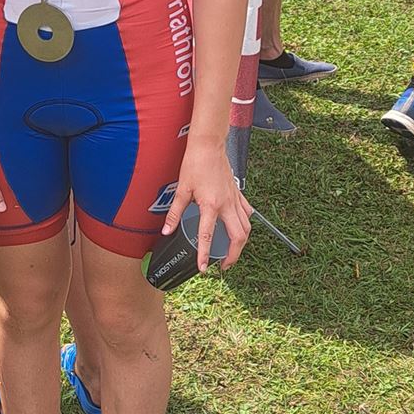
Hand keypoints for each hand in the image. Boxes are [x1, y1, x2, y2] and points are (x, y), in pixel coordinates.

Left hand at [159, 139, 250, 270]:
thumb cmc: (195, 164)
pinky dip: (245, 224)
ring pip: (246, 227)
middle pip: (238, 237)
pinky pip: (246, 213)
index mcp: (210, 205)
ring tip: (232, 252)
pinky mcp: (238, 194)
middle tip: (224, 265)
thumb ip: (175, 213)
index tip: (203, 268)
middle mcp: (226, 205)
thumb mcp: (182, 189)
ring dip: (241, 243)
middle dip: (233, 255)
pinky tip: (239, 228)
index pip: (207, 236)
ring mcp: (235, 200)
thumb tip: (167, 230)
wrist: (209, 145)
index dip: (204, 255)